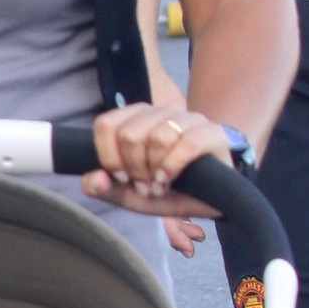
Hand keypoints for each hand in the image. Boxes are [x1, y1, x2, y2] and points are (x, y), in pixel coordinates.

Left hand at [82, 102, 231, 252]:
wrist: (215, 194)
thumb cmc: (170, 188)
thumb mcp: (131, 195)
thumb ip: (105, 189)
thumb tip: (93, 180)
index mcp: (137, 118)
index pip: (106, 124)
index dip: (108, 156)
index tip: (121, 177)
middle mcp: (161, 112)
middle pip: (130, 135)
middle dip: (134, 169)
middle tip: (145, 185)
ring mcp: (188, 118)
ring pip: (157, 138)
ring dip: (155, 171)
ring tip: (160, 185)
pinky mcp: (212, 132)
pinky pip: (185, 145)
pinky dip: (172, 167)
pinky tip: (170, 180)